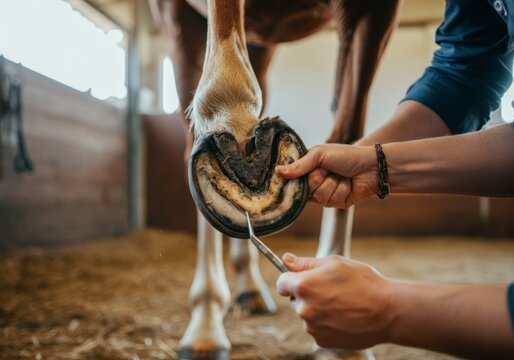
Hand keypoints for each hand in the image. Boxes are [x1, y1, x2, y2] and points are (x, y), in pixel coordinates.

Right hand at [275, 144, 377, 208]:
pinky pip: (331, 201)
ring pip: (318, 197)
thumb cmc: (347, 155)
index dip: (294, 178)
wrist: (372, 166)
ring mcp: (325, 194)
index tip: (294, 176)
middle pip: (305, 189)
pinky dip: (341, 191)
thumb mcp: (320, 154)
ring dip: (332, 184)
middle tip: (329, 170)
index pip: (292, 178)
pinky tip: (348, 185)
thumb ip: (299, 164)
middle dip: (318, 178)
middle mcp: (315, 182)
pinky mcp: (336, 203)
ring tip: (341, 176)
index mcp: (309, 168)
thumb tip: (278, 171)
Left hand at [276, 253, 393, 349]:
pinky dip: (326, 323)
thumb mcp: (335, 263)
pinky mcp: (322, 341)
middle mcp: (303, 309)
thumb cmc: (363, 283)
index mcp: (303, 286)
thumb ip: (306, 263)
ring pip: (306, 314)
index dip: (291, 278)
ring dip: (317, 309)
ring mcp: (312, 327)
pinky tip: (343, 316)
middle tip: (331, 289)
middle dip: (307, 294)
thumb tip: (286, 260)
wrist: (387, 312)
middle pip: (294, 299)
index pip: (281, 283)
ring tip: (341, 303)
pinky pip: (317, 328)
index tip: (302, 278)